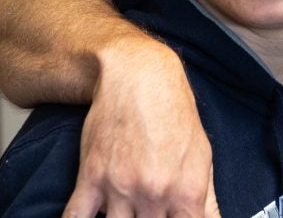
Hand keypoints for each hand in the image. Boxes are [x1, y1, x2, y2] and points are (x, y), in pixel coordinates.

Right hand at [61, 39, 219, 216]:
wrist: (140, 78)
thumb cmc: (174, 113)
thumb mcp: (202, 154)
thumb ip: (207, 197)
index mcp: (187, 191)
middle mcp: (155, 193)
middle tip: (149, 212)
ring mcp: (121, 188)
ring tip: (127, 210)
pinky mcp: (92, 178)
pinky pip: (76, 216)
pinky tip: (87, 217)